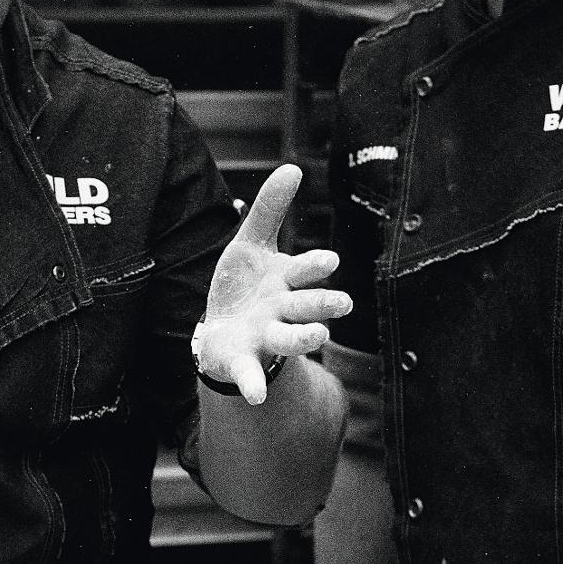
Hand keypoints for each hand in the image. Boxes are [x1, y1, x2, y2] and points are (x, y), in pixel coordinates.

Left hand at [192, 163, 351, 404]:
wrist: (222, 332)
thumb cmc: (244, 286)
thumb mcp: (250, 244)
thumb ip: (269, 209)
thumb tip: (293, 167)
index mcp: (284, 281)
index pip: (303, 271)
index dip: (314, 267)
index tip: (329, 260)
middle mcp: (281, 311)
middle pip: (304, 307)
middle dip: (321, 305)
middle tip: (341, 304)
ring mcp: (264, 339)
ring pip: (288, 340)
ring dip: (303, 339)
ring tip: (319, 339)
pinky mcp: (244, 363)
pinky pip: (252, 376)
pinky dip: (255, 385)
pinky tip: (256, 396)